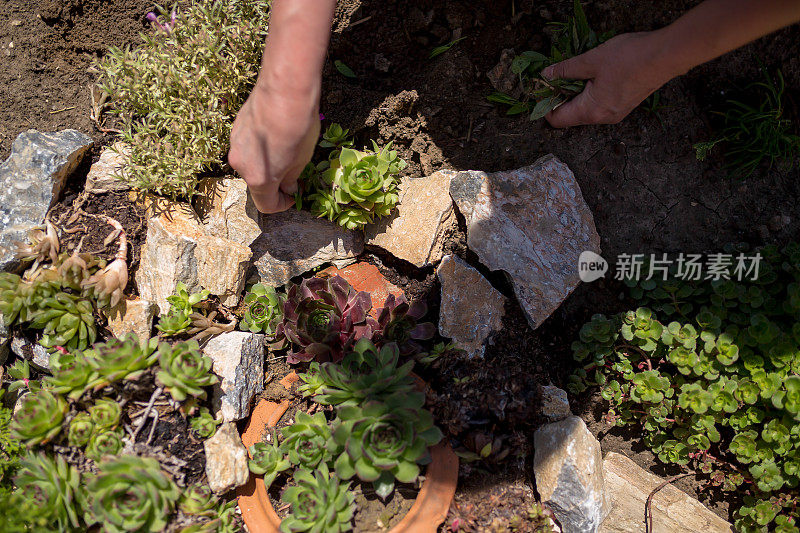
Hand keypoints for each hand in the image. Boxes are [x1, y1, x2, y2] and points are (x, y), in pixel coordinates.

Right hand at [228, 84, 319, 213]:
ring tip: (286, 147)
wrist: (284, 91)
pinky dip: (260, 147)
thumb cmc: (298, 128)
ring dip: (266, 162)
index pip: (266, 205)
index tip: (293, 196)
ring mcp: (235, 146)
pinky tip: (275, 133)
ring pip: (251, 163)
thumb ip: (290, 178)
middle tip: (293, 171)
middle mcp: (241, 166)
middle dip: (275, 181)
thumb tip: (287, 187)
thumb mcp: (302, 160)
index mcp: (259, 179)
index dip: (282, 204)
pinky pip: (248, 146)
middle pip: (257, 183)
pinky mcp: (235, 129)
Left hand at [541, 31, 673, 127]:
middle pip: (570, 116)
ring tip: (575, 73)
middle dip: (560, 98)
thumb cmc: (630, 57)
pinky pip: (599, 105)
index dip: (544, 106)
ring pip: (585, 110)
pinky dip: (590, 94)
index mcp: (591, 111)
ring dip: (576, 94)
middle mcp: (602, 119)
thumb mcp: (591, 60)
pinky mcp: (624, 106)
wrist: (666, 56)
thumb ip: (566, 70)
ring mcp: (615, 114)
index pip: (557, 120)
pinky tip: (592, 76)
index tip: (541, 89)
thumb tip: (547, 75)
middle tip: (555, 77)